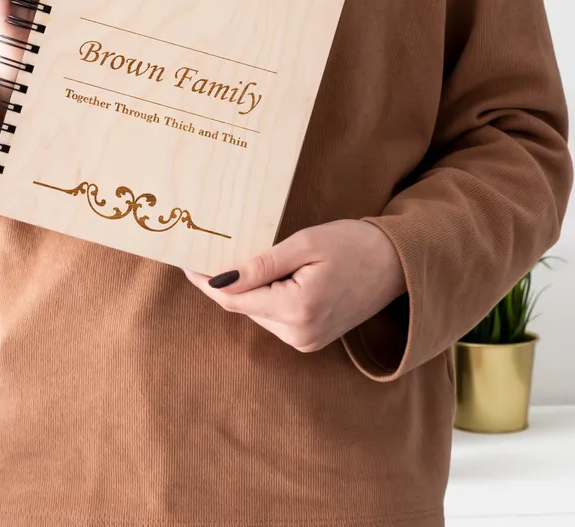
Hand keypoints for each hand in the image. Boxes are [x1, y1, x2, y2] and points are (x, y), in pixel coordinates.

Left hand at [182, 220, 406, 352]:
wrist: (397, 263)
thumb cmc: (353, 245)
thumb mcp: (304, 244)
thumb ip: (261, 265)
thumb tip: (221, 278)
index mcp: (296, 309)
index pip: (233, 299)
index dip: (206, 282)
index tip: (186, 263)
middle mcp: (298, 334)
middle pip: (243, 307)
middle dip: (226, 282)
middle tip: (210, 249)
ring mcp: (306, 340)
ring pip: (257, 312)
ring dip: (247, 289)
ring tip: (243, 257)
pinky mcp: (311, 338)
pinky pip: (274, 317)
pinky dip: (265, 297)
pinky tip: (268, 274)